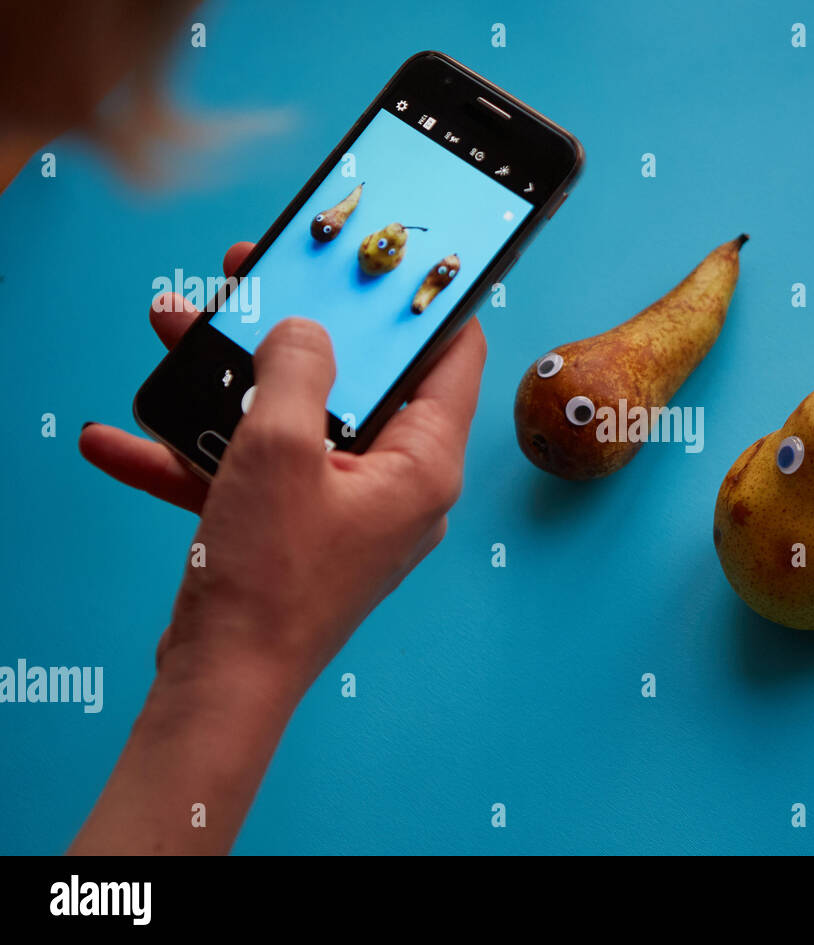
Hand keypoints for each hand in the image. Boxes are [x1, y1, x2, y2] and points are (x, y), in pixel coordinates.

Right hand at [79, 241, 486, 696]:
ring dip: (232, 382)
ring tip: (174, 329)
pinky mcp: (300, 532)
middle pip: (360, 381)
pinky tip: (122, 439)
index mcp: (424, 462)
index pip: (453, 358)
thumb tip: (306, 330)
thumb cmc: (267, 575)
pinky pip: (258, 474)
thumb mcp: (278, 446)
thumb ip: (295, 367)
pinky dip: (200, 454)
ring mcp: (347, 510)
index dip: (426, 303)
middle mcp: (398, 485)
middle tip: (256, 278)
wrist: (220, 683)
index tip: (396, 262)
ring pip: (297, 421)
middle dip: (297, 329)